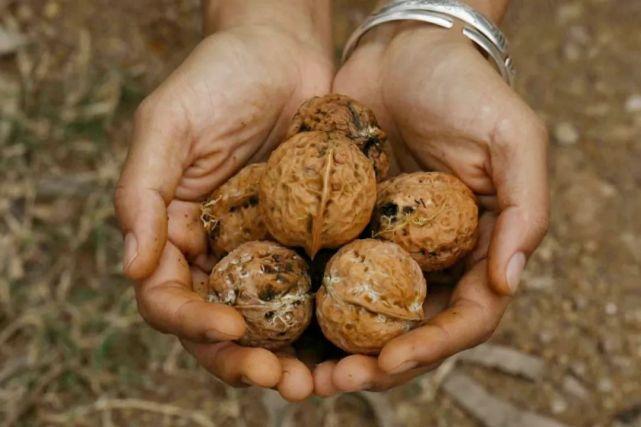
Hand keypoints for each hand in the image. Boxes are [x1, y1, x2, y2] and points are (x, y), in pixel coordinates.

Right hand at [114, 1, 332, 400]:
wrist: (282, 49)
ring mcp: (264, 248)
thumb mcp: (167, 126)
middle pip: (220, 324)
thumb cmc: (217, 77)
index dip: (194, 322)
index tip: (232, 329)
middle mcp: (216, 250)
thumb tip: (132, 271)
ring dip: (289, 354)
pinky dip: (327, 316)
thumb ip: (142, 196)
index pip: (169, 298)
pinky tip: (352, 336)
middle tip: (280, 381)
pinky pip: (315, 283)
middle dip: (244, 358)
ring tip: (316, 380)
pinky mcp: (308, 237)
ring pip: (270, 317)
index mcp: (173, 233)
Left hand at [315, 23, 548, 392]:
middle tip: (335, 382)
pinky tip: (279, 317)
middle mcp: (430, 256)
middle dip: (376, 363)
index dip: (431, 347)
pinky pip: (325, 270)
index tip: (392, 362)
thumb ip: (524, 209)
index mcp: (476, 247)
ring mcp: (383, 244)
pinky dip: (307, 300)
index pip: (464, 317)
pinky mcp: (343, 225)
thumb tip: (508, 282)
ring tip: (300, 370)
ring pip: (362, 311)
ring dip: (335, 347)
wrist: (402, 49)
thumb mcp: (512, 139)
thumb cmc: (464, 88)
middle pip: (408, 328)